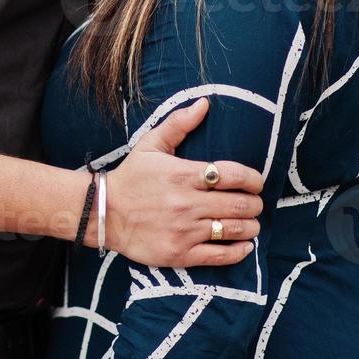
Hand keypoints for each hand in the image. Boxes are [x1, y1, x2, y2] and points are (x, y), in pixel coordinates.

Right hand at [100, 98, 263, 267]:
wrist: (103, 213)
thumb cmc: (131, 178)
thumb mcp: (150, 145)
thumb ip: (178, 123)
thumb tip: (204, 103)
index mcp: (182, 174)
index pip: (234, 175)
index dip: (253, 179)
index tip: (255, 182)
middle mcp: (186, 203)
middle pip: (240, 205)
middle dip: (255, 204)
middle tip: (254, 203)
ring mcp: (184, 230)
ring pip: (234, 230)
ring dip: (251, 226)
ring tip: (251, 223)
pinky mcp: (180, 254)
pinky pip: (220, 255)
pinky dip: (240, 251)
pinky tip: (245, 244)